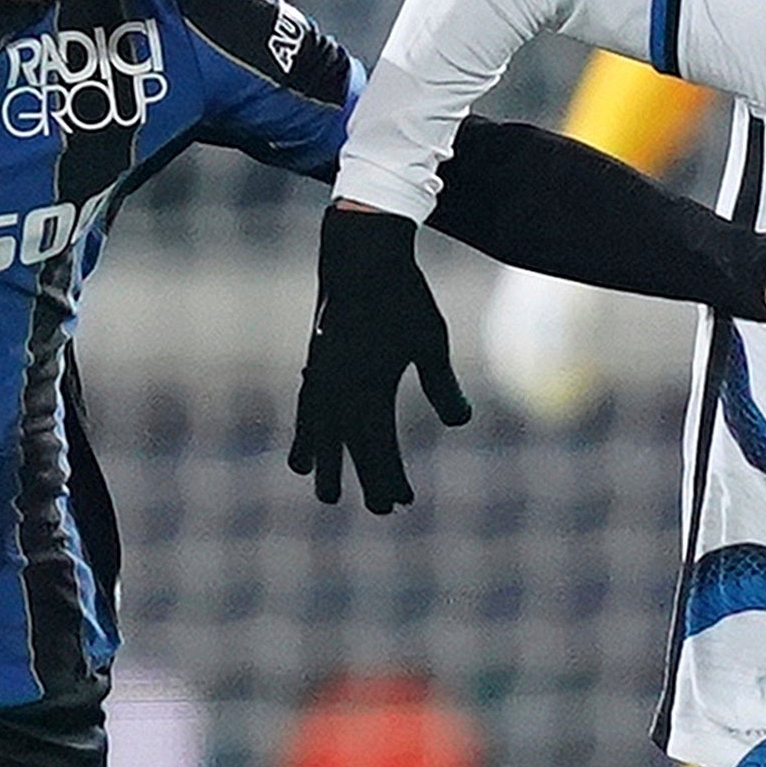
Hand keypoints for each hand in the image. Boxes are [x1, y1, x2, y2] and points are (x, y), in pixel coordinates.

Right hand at [289, 204, 473, 513]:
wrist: (360, 255)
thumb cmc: (403, 297)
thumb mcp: (431, 340)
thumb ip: (442, 385)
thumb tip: (460, 422)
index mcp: (369, 391)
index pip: (379, 450)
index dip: (390, 479)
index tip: (403, 503)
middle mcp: (339, 391)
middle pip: (350, 448)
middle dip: (364, 478)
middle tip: (380, 511)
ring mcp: (322, 377)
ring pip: (320, 431)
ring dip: (323, 460)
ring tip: (321, 488)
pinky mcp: (316, 361)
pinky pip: (307, 406)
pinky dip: (306, 428)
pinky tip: (305, 439)